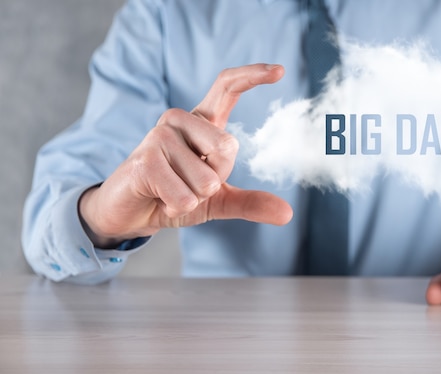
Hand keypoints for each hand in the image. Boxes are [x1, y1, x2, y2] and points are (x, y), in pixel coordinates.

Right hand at [79, 64, 292, 247]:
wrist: (132, 213)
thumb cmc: (174, 196)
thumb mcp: (218, 200)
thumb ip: (251, 202)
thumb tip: (287, 214)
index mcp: (201, 122)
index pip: (227, 87)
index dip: (252, 76)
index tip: (280, 71)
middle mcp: (180, 120)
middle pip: (228, 148)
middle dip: (217, 179)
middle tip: (191, 184)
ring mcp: (160, 136)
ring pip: (207, 180)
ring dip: (195, 198)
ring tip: (171, 190)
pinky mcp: (146, 159)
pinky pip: (186, 197)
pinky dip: (178, 207)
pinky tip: (159, 197)